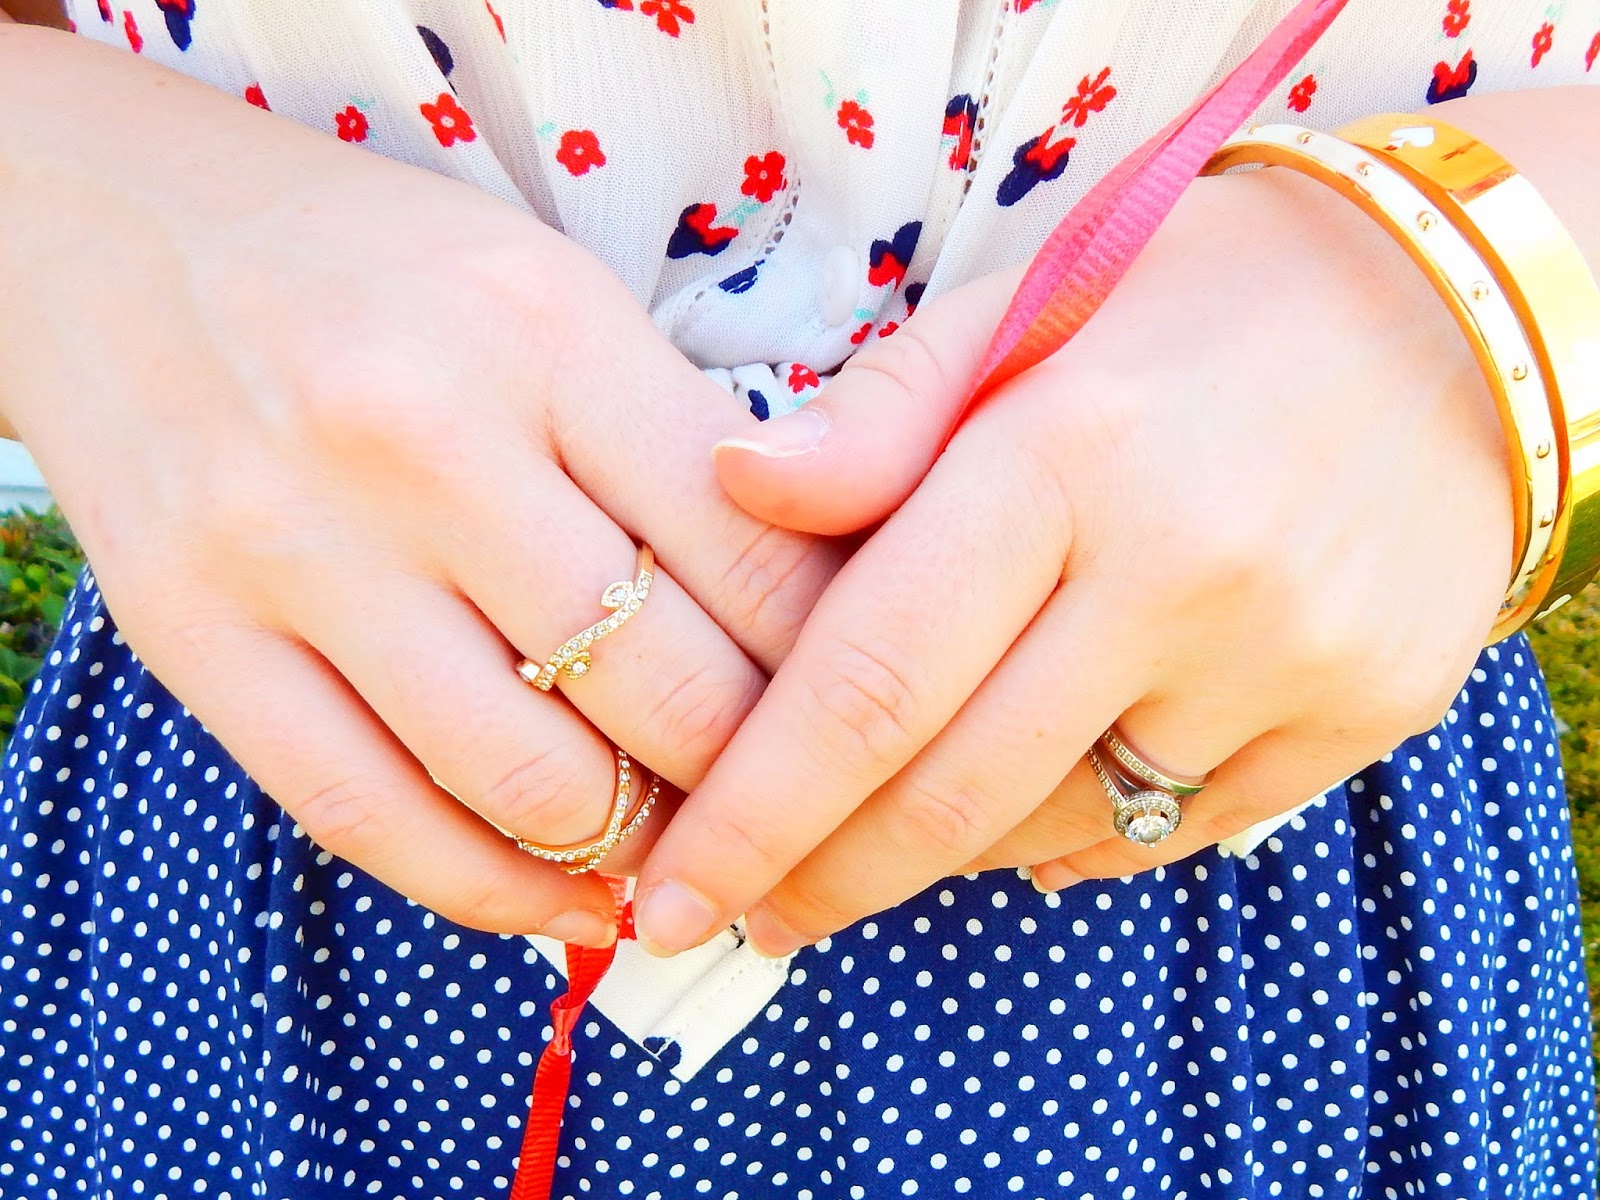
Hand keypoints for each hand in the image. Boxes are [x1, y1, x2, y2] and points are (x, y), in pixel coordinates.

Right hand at [0, 28, 841, 943]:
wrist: (130, 240)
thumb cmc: (390, 277)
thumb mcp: (559, 300)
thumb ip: (681, 446)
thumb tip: (810, 626)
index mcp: (550, 334)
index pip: (759, 558)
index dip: (839, 670)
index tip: (864, 718)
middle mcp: (424, 438)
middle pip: (665, 686)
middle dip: (757, 776)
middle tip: (791, 803)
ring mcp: (296, 545)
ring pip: (529, 778)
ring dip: (639, 846)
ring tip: (685, 853)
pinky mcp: (195, 636)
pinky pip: (371, 820)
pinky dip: (497, 892)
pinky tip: (569, 899)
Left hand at [632, 161, 1512, 956]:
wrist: (1450, 307)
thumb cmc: (1196, 294)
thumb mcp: (1023, 308)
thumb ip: (876, 419)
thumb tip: (729, 485)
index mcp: (1066, 455)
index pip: (869, 676)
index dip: (753, 811)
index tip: (670, 895)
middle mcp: (1182, 572)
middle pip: (952, 791)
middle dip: (824, 877)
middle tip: (744, 919)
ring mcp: (1287, 657)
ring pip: (1058, 826)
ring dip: (946, 849)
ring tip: (885, 828)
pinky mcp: (1364, 711)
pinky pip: (1179, 830)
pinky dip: (1079, 835)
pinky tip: (1034, 803)